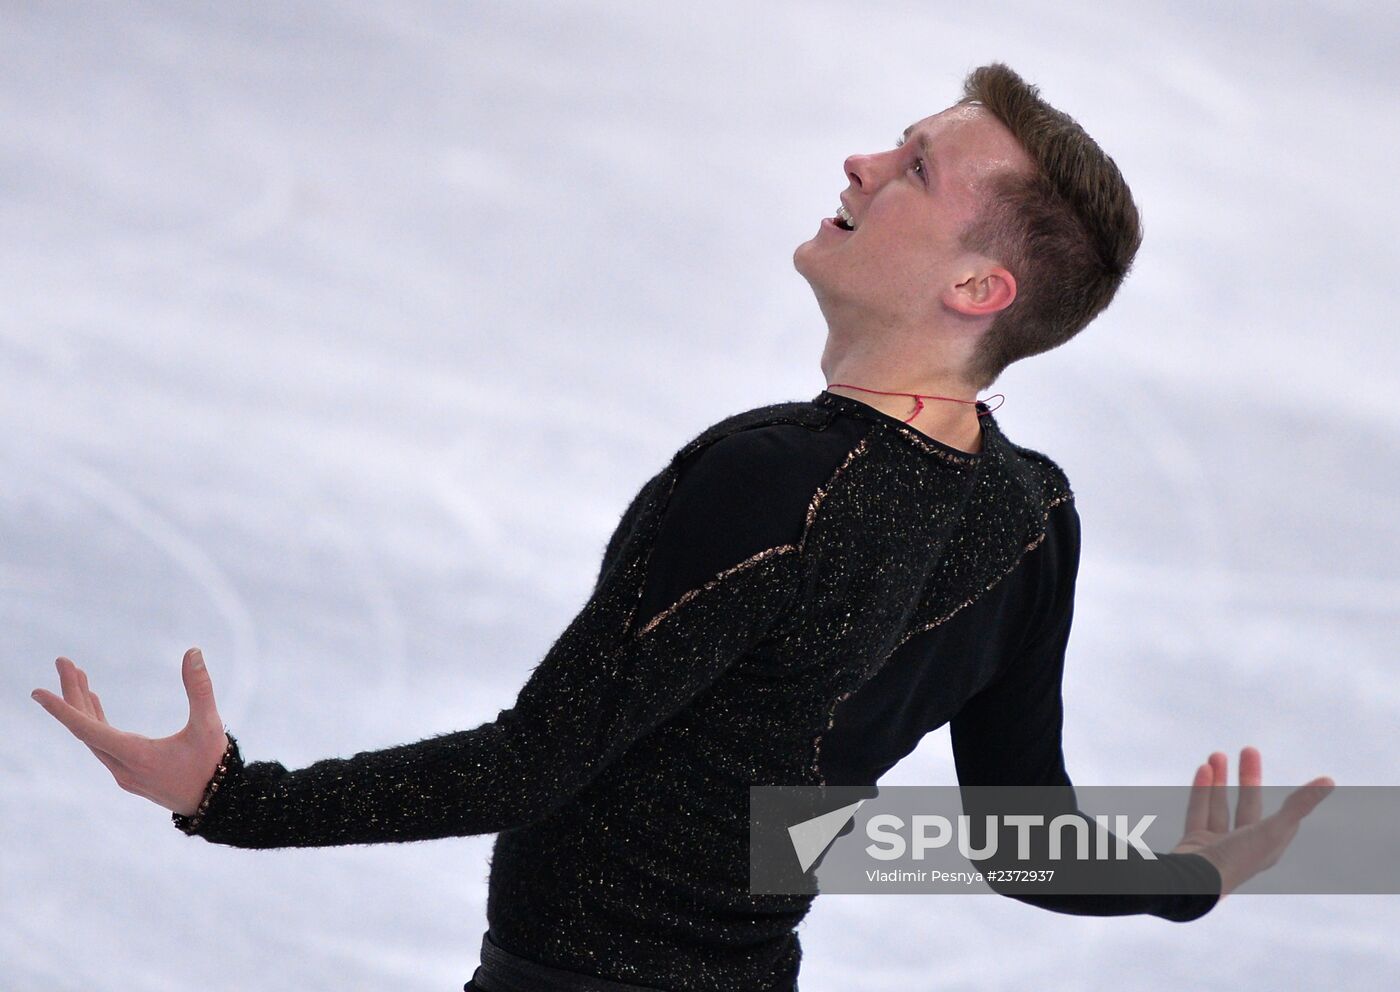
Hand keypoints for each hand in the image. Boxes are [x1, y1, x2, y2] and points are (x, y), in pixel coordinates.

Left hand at [31, 648, 230, 816]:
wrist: (217, 803)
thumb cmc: (212, 764)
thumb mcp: (209, 724)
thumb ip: (200, 688)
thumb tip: (193, 652)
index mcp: (135, 755)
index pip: (87, 729)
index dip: (62, 709)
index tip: (37, 692)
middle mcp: (122, 767)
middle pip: (85, 728)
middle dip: (72, 693)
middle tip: (63, 662)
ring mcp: (123, 772)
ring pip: (92, 736)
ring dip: (82, 706)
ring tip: (78, 676)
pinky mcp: (129, 773)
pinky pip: (102, 744)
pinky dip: (94, 721)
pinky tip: (95, 703)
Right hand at [1170, 746, 1333, 902]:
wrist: (1192, 883)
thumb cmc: (1237, 859)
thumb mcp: (1274, 829)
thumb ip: (1300, 804)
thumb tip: (1330, 780)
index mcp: (1268, 849)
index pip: (1285, 820)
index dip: (1291, 800)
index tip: (1297, 784)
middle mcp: (1244, 847)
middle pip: (1249, 806)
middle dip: (1248, 778)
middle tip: (1248, 750)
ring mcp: (1217, 845)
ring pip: (1220, 806)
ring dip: (1220, 779)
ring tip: (1217, 754)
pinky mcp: (1194, 842)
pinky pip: (1198, 810)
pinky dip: (1201, 789)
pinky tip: (1203, 769)